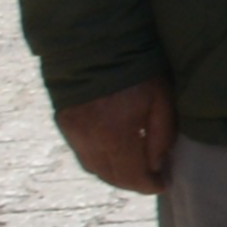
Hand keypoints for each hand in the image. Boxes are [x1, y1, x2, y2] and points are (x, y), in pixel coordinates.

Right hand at [54, 78, 176, 192]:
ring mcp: (74, 132)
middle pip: (112, 176)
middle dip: (133, 183)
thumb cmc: (137, 68)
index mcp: (116, 135)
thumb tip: (157, 165)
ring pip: (94, 168)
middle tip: (150, 179)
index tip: (162, 184)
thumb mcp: (161, 98)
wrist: (96, 42)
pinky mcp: (64, 122)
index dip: (149, 185)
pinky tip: (111, 154)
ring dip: (114, 174)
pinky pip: (81, 153)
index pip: (132, 176)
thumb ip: (161, 135)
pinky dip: (97, 159)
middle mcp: (91, 140)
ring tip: (133, 169)